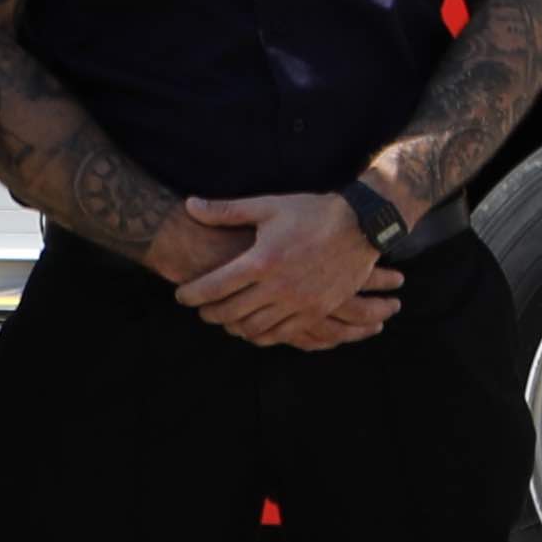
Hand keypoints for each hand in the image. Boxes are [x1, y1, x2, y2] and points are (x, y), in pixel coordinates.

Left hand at [171, 192, 398, 350]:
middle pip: (229, 313)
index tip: (181, 295)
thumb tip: (190, 206)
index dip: (190, 294)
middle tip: (201, 309)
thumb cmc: (312, 213)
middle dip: (208, 314)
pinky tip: (254, 327)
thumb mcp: (268, 206)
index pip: (213, 287)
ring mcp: (298, 302)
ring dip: (233, 327)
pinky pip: (282, 335)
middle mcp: (278, 286)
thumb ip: (226, 210)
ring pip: (253, 328)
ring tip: (226, 319)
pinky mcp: (316, 310)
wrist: (361, 226)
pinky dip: (262, 335)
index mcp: (261, 260)